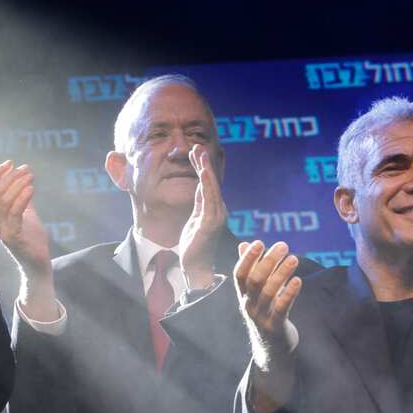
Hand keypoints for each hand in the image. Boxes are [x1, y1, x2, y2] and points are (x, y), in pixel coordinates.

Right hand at [0, 160, 47, 273]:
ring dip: (17, 184)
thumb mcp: (27, 216)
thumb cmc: (32, 241)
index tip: (11, 163)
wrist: (37, 265)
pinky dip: (22, 198)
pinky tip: (31, 189)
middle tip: (26, 169)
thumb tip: (25, 180)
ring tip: (30, 176)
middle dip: (10, 176)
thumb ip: (23, 200)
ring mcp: (2, 230)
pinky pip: (14, 213)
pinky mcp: (12, 237)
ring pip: (3, 200)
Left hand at [177, 145, 226, 289]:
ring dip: (205, 169)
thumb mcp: (195, 218)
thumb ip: (199, 202)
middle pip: (211, 182)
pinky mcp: (211, 222)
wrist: (195, 267)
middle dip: (204, 163)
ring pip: (211, 187)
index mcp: (213, 208)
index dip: (202, 167)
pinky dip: (208, 184)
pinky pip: (209, 199)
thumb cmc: (195, 245)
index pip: (207, 183)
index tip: (195, 151)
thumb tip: (200, 184)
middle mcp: (218, 210)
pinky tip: (204, 173)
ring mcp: (216, 215)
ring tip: (199, 153)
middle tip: (196, 146)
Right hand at [234, 241, 301, 363]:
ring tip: (294, 258)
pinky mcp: (275, 326)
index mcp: (243, 295)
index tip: (259, 242)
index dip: (247, 258)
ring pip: (269, 292)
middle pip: (254, 280)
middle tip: (283, 245)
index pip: (240, 274)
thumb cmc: (265, 313)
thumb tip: (244, 244)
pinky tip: (298, 280)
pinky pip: (282, 308)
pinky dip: (290, 293)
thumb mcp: (256, 292)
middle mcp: (249, 305)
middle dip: (268, 261)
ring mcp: (261, 317)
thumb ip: (252, 268)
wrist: (271, 349)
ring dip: (281, 274)